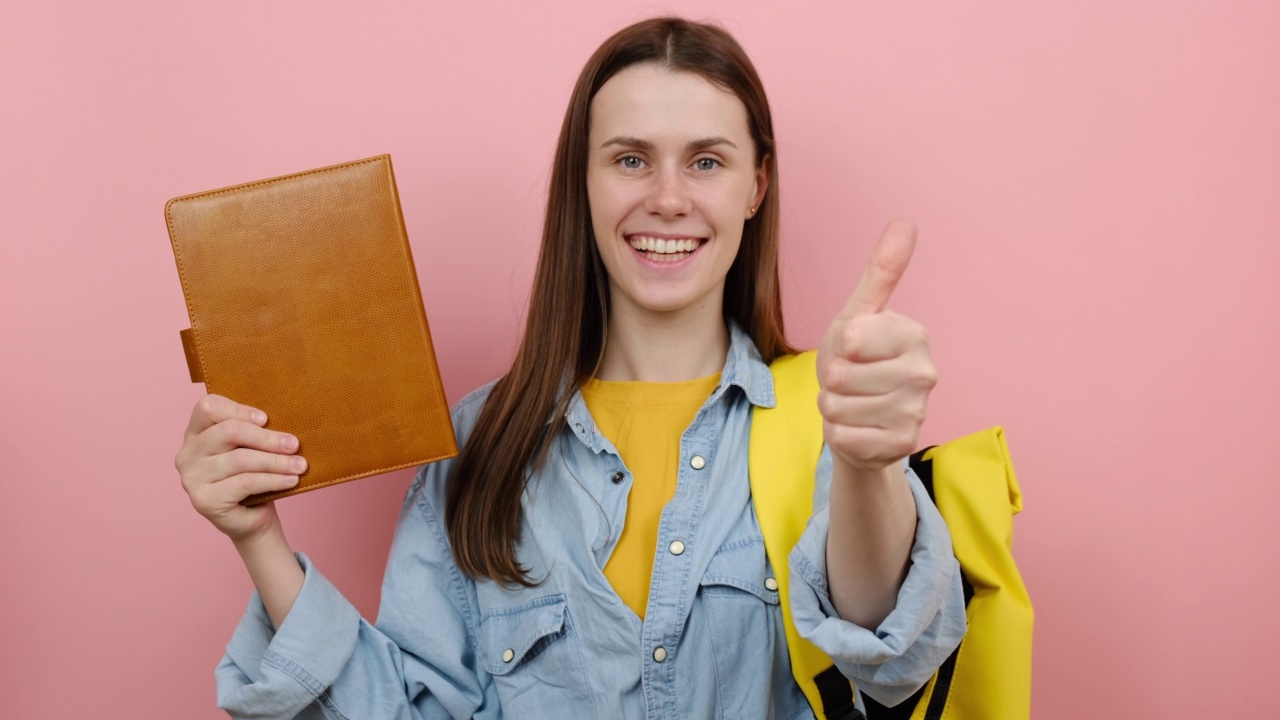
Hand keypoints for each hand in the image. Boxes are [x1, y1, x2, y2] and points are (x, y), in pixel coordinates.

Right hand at [174, 395, 304, 542]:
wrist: (253, 519)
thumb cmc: (254, 476)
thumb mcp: (253, 448)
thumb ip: (255, 431)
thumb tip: (284, 420)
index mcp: (195, 433)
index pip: (208, 407)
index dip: (238, 410)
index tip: (266, 419)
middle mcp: (187, 454)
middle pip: (228, 431)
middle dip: (267, 438)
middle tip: (294, 445)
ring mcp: (192, 478)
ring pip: (240, 459)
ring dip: (276, 461)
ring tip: (299, 465)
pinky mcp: (204, 500)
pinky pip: (245, 483)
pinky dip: (273, 480)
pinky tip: (291, 480)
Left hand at [817, 219, 936, 474]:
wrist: (860, 415)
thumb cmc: (857, 359)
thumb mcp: (859, 313)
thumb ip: (881, 272)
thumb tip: (905, 222)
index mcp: (914, 334)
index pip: (851, 340)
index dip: (838, 347)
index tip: (852, 349)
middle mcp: (925, 372)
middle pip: (841, 376)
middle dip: (832, 380)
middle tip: (848, 380)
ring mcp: (917, 412)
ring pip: (839, 408)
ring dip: (833, 407)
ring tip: (852, 402)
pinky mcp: (903, 445)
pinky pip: (845, 437)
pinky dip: (840, 433)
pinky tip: (857, 427)